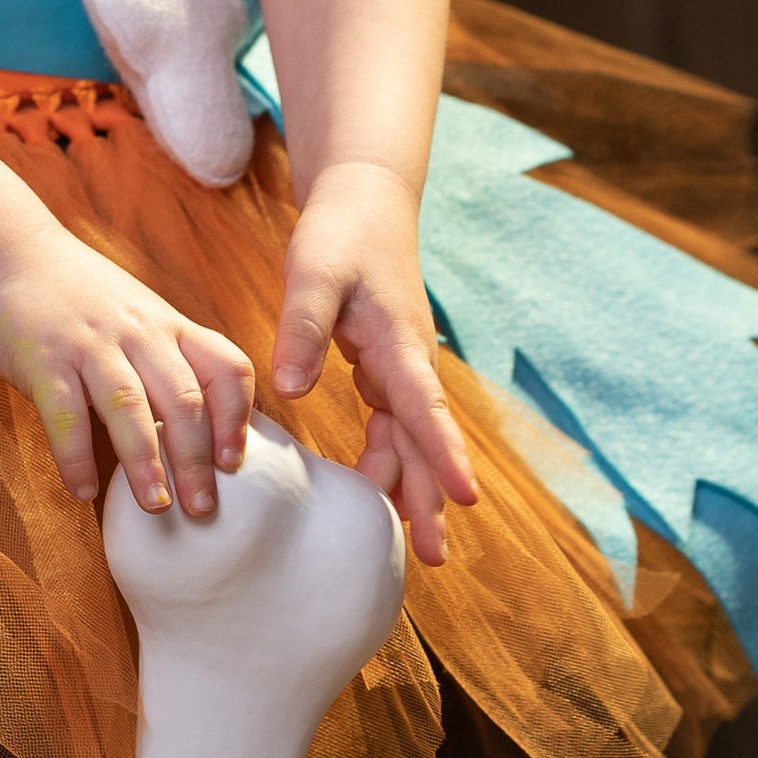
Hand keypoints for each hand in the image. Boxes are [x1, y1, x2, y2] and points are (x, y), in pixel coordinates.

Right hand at [0, 236, 255, 518]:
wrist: (9, 255)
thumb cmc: (81, 300)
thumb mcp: (140, 317)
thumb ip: (170, 362)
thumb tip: (205, 435)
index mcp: (168, 326)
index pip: (225, 368)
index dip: (236, 418)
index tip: (234, 463)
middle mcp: (138, 333)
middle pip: (182, 399)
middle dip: (195, 460)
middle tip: (202, 509)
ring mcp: (90, 344)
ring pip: (129, 407)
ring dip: (146, 462)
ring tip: (155, 506)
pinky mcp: (43, 358)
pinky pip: (65, 413)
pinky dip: (75, 456)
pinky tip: (81, 491)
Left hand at [272, 160, 476, 561]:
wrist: (365, 200)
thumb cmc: (340, 233)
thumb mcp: (314, 273)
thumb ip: (303, 328)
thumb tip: (292, 390)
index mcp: (398, 342)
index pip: (425, 408)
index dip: (444, 455)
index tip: (464, 500)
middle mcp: (409, 361)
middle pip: (424, 440)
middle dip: (431, 498)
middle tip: (432, 557)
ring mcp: (401, 366)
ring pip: (410, 438)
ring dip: (411, 486)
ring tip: (412, 545)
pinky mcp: (385, 367)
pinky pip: (394, 424)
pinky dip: (389, 459)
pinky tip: (376, 491)